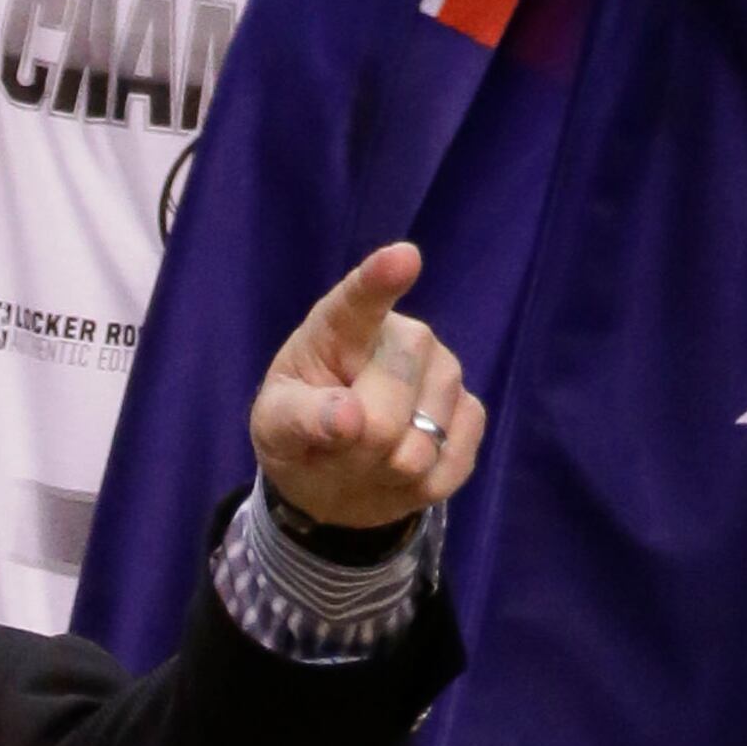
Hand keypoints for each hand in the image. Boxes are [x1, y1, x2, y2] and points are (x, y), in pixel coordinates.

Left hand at [249, 242, 484, 530]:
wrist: (332, 477)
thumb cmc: (298, 432)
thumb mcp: (275, 428)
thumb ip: (300, 419)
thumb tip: (347, 420)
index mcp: (341, 327)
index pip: (361, 299)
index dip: (382, 279)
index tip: (403, 259)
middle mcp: (405, 337)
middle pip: (393, 400)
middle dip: (361, 444)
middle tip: (338, 446)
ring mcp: (445, 373)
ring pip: (424, 442)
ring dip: (387, 469)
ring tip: (367, 457)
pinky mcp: (471, 414)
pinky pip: (450, 464)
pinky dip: (419, 486)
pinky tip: (400, 471)